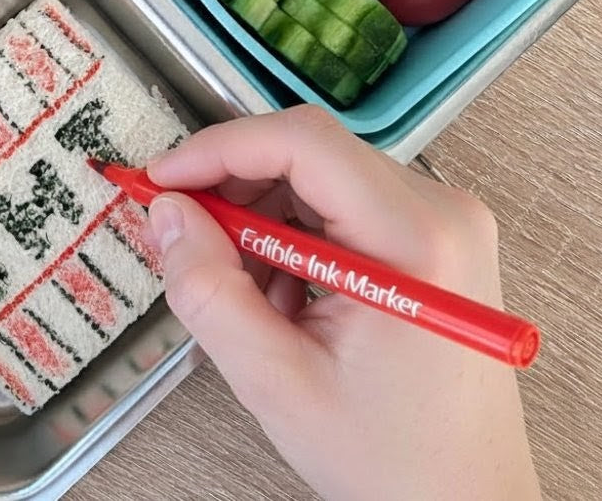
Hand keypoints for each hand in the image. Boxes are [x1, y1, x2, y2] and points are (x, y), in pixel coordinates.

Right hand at [147, 106, 539, 500]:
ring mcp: (440, 218)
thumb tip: (165, 213)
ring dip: (259, 214)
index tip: (161, 178)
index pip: (305, 143)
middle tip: (182, 231)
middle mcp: (440, 209)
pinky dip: (290, 233)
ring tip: (241, 286)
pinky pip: (339, 203)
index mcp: (417, 237)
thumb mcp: (278, 382)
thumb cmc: (393, 458)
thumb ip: (210, 292)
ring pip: (318, 175)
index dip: (221, 148)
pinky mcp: (429, 234)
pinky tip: (280, 294)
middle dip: (233, 184)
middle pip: (310, 153)